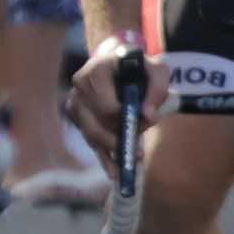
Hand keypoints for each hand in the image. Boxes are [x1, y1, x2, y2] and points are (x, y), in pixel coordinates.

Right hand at [64, 36, 167, 150]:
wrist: (118, 61)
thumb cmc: (139, 65)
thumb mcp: (157, 69)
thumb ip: (157, 89)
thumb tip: (147, 116)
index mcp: (96, 71)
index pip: (108, 107)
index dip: (128, 119)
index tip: (148, 122)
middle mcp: (80, 87)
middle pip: (98, 125)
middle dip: (120, 139)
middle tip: (140, 150)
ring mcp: (76, 103)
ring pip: (92, 135)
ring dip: (113, 150)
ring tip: (132, 161)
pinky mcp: (78, 117)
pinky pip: (90, 140)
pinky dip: (103, 157)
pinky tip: (114, 172)